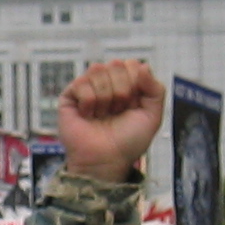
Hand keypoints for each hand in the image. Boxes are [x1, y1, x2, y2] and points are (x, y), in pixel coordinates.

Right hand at [58, 59, 163, 182]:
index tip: (133, 105)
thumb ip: (155, 88)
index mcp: (127, 85)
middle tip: (117, 111)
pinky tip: (88, 115)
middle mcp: (107, 83)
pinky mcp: (70, 96)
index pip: (132, 64)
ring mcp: (88, 88)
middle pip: (116, 64)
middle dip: (121, 91)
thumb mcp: (152, 116)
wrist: (106, 160)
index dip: (136, 84)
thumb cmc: (128, 141)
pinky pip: (81, 83)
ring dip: (105, 98)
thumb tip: (142, 66)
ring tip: (102, 115)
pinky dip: (89, 102)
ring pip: (97, 70)